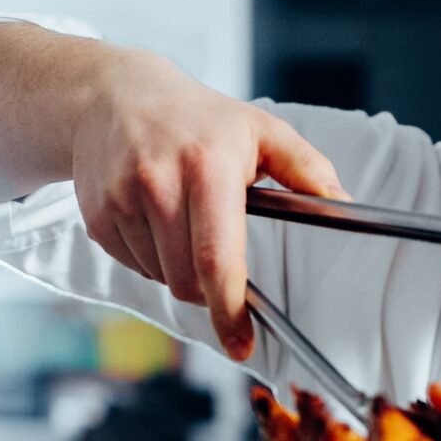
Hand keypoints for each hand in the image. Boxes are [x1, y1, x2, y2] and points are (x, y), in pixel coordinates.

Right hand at [71, 51, 348, 360]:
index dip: (229, 308)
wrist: (115, 96)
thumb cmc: (200, 119)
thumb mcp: (260, 130)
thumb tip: (343, 205)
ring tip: (181, 216)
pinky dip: (150, 256)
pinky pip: (133, 264)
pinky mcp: (96, 214)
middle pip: (187, 279)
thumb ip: (306, 169)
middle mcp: (159, 182)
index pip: (217, 256)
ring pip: (160, 277)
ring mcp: (121, 199)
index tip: (241, 343)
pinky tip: (152, 214)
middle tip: (216, 248)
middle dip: (208, 285)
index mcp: (207, 166)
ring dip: (177, 267)